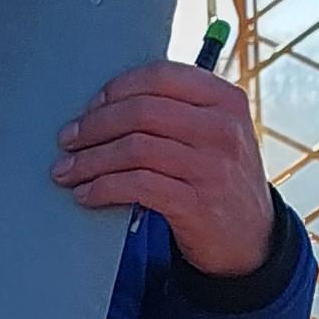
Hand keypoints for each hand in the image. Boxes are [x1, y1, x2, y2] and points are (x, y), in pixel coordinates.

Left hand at [51, 62, 276, 275]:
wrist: (252, 242)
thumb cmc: (220, 181)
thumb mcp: (216, 135)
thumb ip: (179, 110)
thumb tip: (107, 104)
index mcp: (225, 100)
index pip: (160, 77)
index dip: (117, 89)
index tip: (90, 107)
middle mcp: (222, 129)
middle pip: (140, 112)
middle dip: (94, 126)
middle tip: (67, 140)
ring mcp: (212, 167)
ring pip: (133, 149)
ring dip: (90, 160)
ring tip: (67, 171)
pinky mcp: (197, 204)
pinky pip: (137, 186)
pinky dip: (103, 188)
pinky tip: (87, 194)